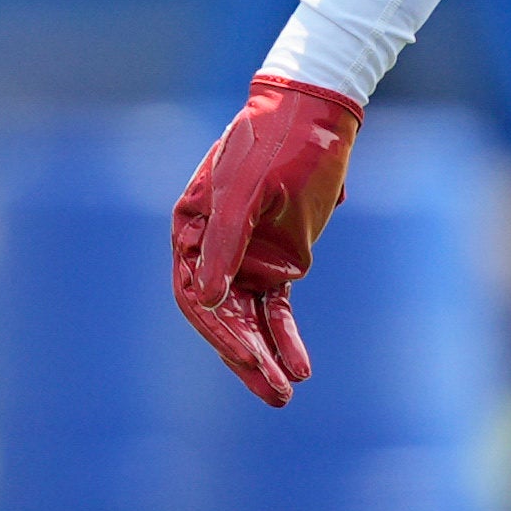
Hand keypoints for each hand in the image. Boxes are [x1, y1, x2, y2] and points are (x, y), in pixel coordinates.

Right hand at [170, 74, 363, 407]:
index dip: (218, 331)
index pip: (193, 294)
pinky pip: (277, 310)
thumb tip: (203, 300)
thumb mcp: (248, 191)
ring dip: (265, 356)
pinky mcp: (279, 262)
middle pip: (221, 317)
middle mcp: (213, 250)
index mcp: (193, 228)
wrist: (317, 116)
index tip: (249, 357)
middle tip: (274, 393)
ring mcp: (247, 258)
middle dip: (245, 357)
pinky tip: (300, 366)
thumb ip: (224, 243)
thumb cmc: (276, 144)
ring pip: (249, 321)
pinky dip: (286, 337)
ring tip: (283, 394)